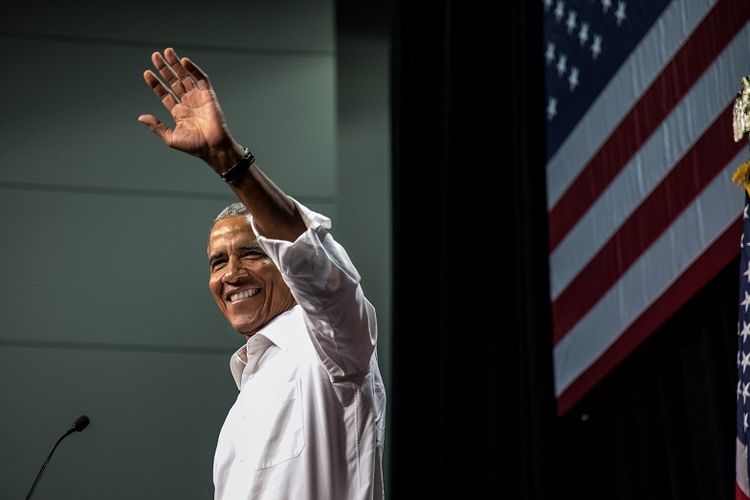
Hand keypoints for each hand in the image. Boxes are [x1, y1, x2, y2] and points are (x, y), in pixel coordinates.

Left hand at [138, 48, 243, 169]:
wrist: (214, 148)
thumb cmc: (195, 146)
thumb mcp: (171, 137)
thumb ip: (157, 126)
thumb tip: (141, 117)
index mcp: (178, 113)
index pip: (164, 94)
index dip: (156, 83)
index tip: (147, 73)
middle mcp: (188, 103)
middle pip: (174, 82)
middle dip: (164, 69)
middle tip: (155, 56)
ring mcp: (198, 98)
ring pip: (185, 77)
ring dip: (176, 65)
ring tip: (167, 52)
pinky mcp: (209, 96)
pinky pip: (201, 79)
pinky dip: (194, 69)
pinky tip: (184, 61)